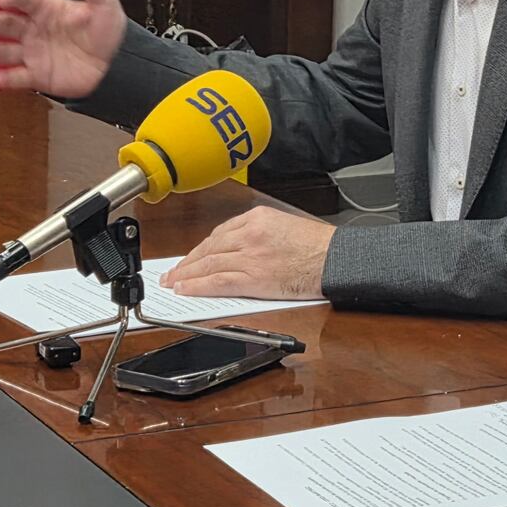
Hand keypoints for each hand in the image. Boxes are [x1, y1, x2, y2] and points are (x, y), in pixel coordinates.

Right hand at [0, 0, 126, 97]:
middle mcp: (33, 29)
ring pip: (5, 50)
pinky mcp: (36, 76)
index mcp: (46, 8)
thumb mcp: (102, 1)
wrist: (117, 64)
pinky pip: (17, 78)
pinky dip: (6, 78)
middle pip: (7, 24)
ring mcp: (33, 52)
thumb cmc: (106, 31)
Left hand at [161, 207, 334, 299]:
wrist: (335, 258)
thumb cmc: (318, 245)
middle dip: (187, 262)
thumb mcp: (286, 225)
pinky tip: (187, 289)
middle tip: (172, 272)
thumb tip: (241, 247)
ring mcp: (250, 256)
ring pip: (208, 264)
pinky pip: (217, 281)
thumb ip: (260, 232)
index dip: (201, 248)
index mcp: (258, 218)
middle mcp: (250, 234)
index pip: (220, 233)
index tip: (192, 256)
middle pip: (209, 248)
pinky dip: (198, 286)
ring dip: (187, 275)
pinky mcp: (253, 278)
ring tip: (173, 283)